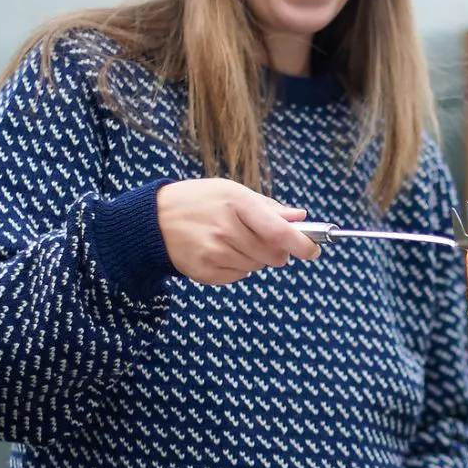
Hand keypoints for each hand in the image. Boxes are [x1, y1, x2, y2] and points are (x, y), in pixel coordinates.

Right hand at [155, 179, 320, 284]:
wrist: (153, 220)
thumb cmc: (199, 201)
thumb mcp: (232, 192)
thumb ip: (268, 207)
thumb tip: (300, 217)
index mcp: (237, 203)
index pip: (279, 231)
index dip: (301, 244)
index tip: (314, 250)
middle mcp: (226, 230)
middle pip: (272, 254)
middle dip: (278, 251)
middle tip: (266, 241)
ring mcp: (214, 252)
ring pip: (257, 266)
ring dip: (255, 258)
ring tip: (233, 241)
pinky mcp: (205, 271)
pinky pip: (239, 276)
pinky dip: (238, 268)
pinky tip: (221, 252)